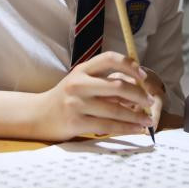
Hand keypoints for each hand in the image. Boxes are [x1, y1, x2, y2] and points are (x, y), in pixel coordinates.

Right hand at [36, 51, 154, 140]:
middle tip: (150, 102)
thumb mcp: (81, 82)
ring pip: (115, 109)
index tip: (143, 75)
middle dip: (139, 95)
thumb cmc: (65, 98)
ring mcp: (76, 104)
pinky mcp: (76, 123)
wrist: (38, 115)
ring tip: (148, 120)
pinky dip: (126, 128)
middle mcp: (78, 84)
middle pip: (117, 86)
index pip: (109, 58)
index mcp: (82, 70)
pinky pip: (108, 126)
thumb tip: (137, 87)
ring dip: (137, 116)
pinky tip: (137, 129)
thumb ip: (104, 82)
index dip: (129, 64)